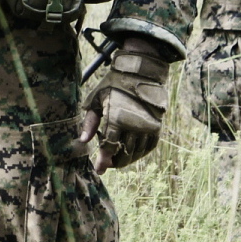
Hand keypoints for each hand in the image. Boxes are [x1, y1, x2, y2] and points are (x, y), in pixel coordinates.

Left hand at [78, 36, 170, 173]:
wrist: (142, 72)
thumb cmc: (115, 84)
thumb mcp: (97, 99)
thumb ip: (90, 122)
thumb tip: (83, 140)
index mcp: (116, 118)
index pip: (109, 147)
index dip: (103, 161)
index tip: (98, 169)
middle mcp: (134, 125)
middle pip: (124, 154)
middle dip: (114, 162)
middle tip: (107, 163)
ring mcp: (148, 127)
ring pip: (137, 153)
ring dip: (126, 159)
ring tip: (117, 158)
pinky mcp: (157, 126)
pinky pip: (149, 147)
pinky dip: (140, 153)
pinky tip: (132, 153)